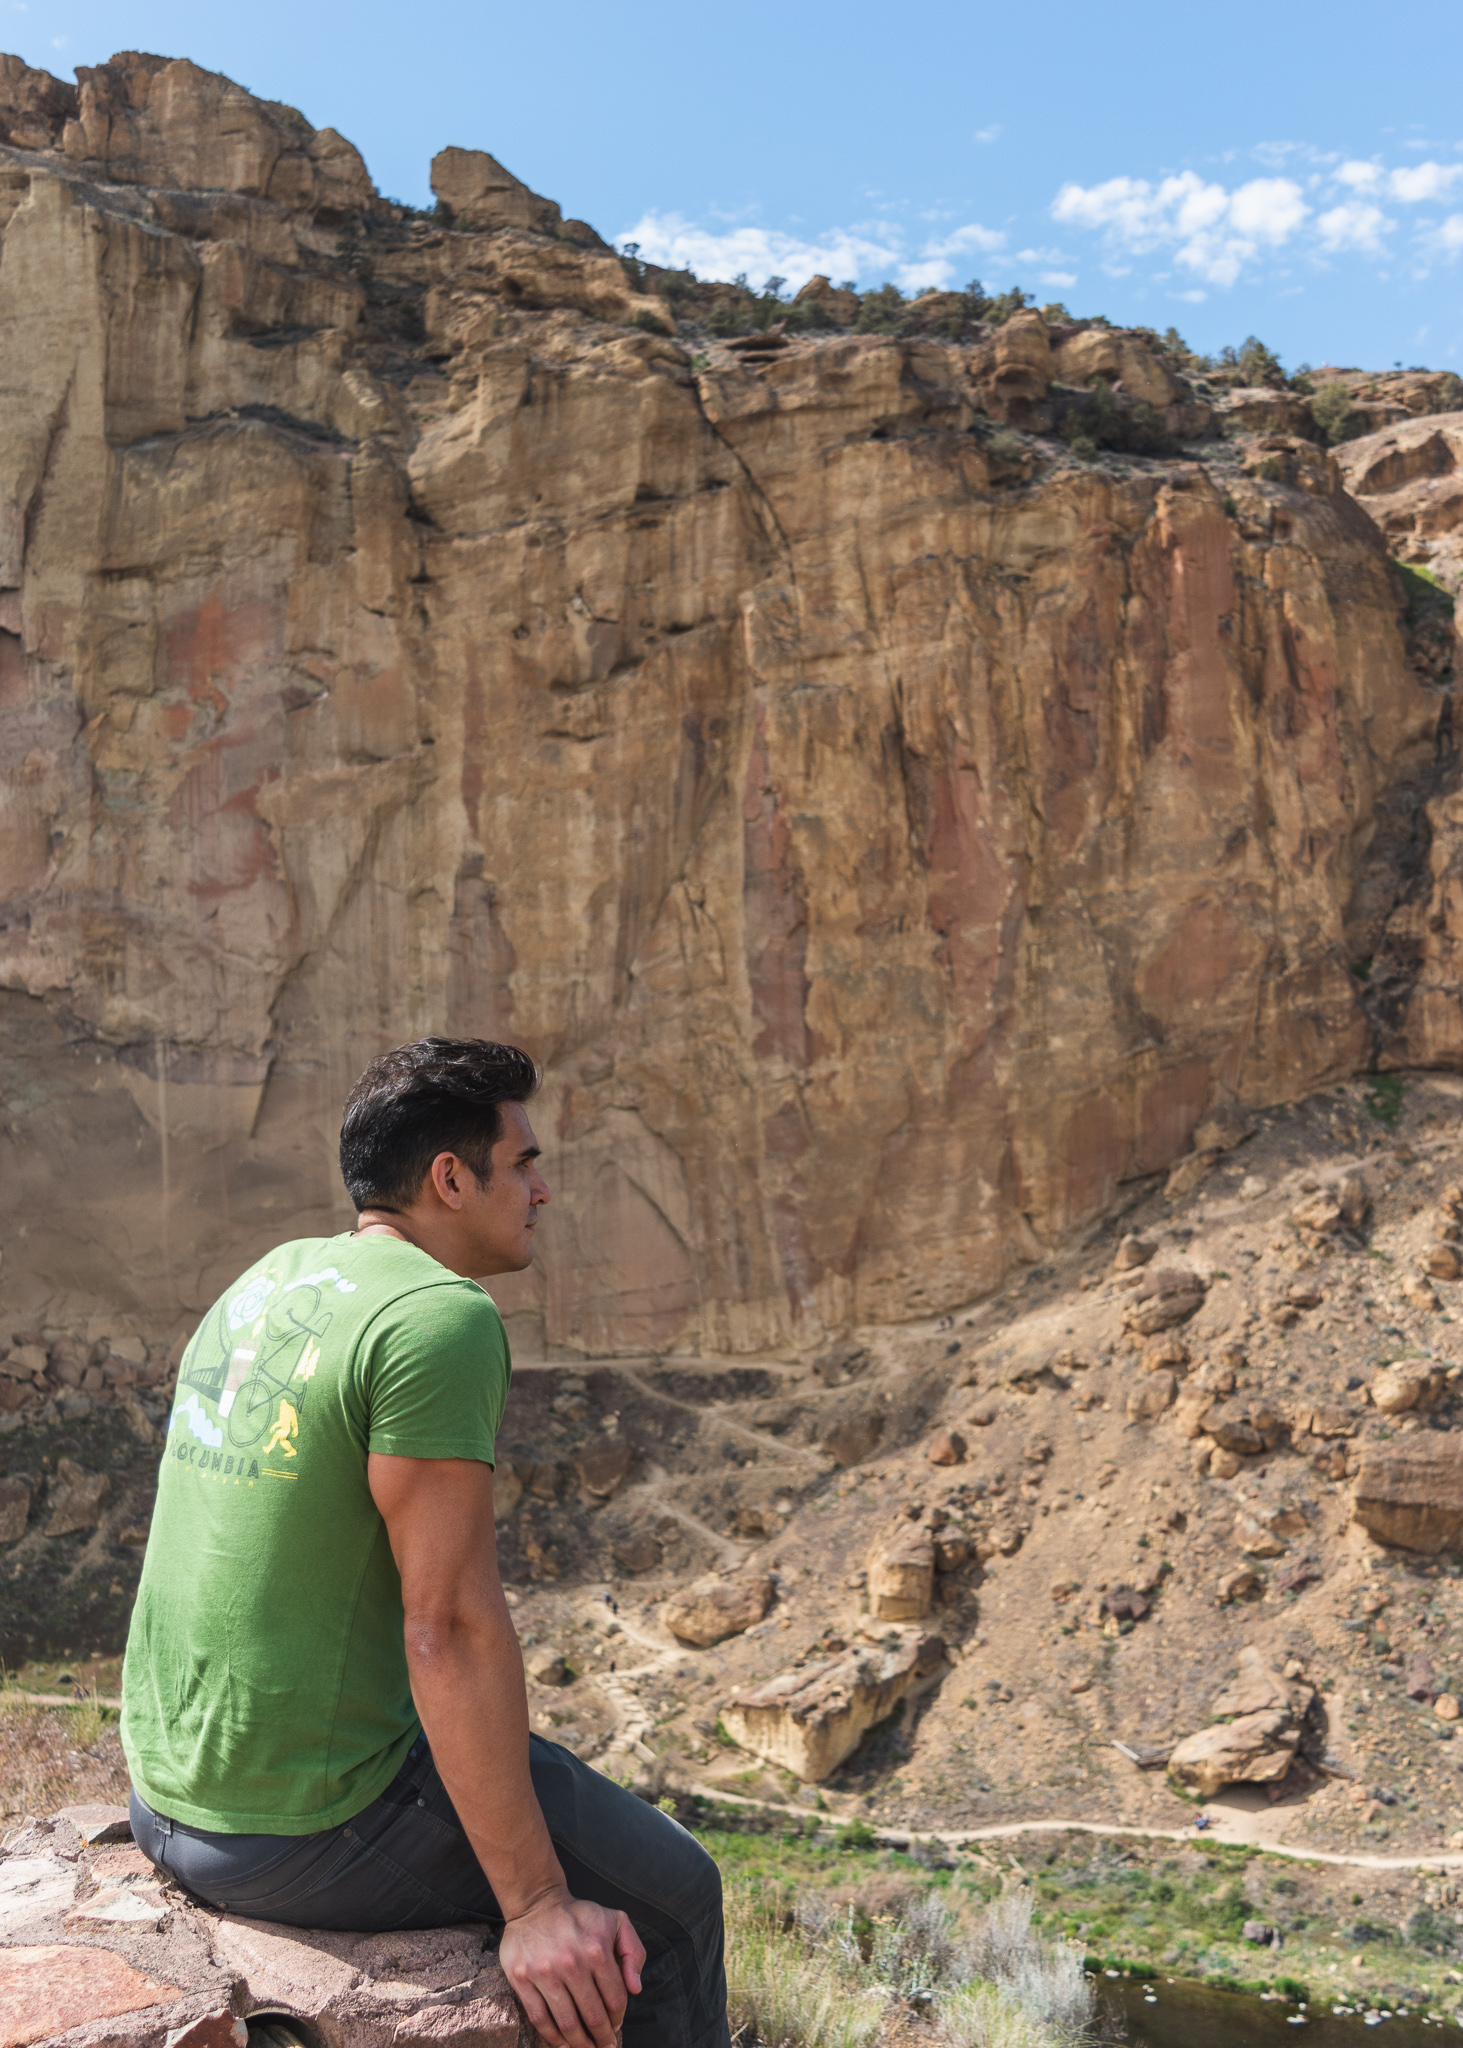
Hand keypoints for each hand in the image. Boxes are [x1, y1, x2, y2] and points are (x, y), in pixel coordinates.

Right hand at [499, 1890, 645, 2047]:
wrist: (536, 1903)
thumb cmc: (579, 1916)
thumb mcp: (616, 1921)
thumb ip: (633, 1952)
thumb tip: (635, 1988)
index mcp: (597, 1950)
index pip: (615, 1999)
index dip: (618, 2019)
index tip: (616, 2027)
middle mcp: (572, 1963)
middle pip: (592, 2016)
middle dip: (602, 2038)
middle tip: (604, 2047)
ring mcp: (545, 1972)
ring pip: (567, 2023)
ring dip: (580, 2044)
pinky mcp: (522, 1979)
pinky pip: (540, 2018)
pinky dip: (552, 2038)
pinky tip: (562, 2044)